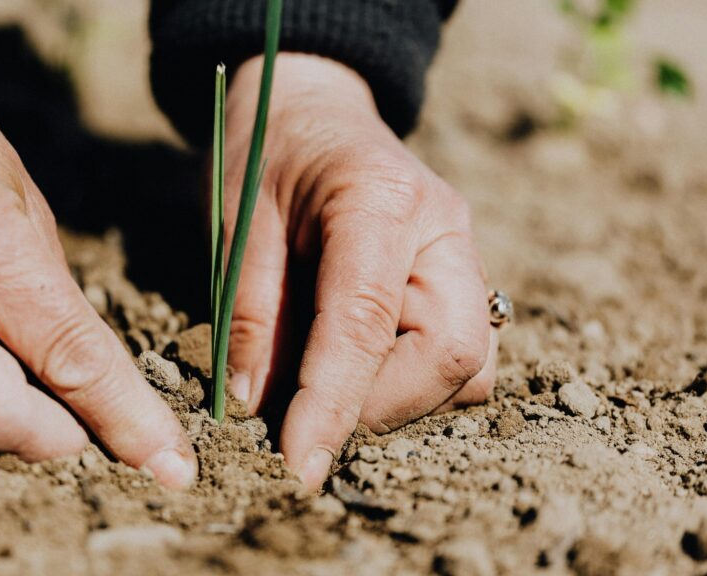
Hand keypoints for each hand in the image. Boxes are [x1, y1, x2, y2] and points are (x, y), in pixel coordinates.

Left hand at [223, 54, 497, 490]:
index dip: (332, 404)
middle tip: (306, 415)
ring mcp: (463, 255)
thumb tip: (255, 405)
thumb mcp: (238, 220)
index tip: (298, 465)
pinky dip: (411, 382)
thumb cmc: (266, 153)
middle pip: (452, 354)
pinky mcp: (461, 280)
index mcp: (381, 200)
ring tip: (327, 385)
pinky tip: (357, 366)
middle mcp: (444, 229)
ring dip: (399, 400)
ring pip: (469, 367)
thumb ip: (249, 310)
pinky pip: (461, 356)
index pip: (366, 322)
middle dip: (378, 407)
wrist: (312, 109)